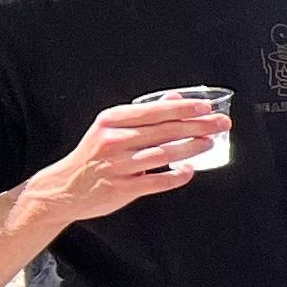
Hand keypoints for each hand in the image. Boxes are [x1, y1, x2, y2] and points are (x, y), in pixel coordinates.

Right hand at [34, 91, 224, 224]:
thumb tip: (175, 99)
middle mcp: (114, 140)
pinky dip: (176, 176)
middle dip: (196, 126)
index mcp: (111, 121)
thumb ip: (143, 115)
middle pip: (163, 131)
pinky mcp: (123, 187)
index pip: (153, 111)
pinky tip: (190, 170)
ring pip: (162, 154)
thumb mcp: (111, 128)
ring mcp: (118, 165)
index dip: (182, 109)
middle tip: (221, 123)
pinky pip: (157, 181)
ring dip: (191, 148)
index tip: (206, 107)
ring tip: (210, 143)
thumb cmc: (94, 156)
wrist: (65, 188)